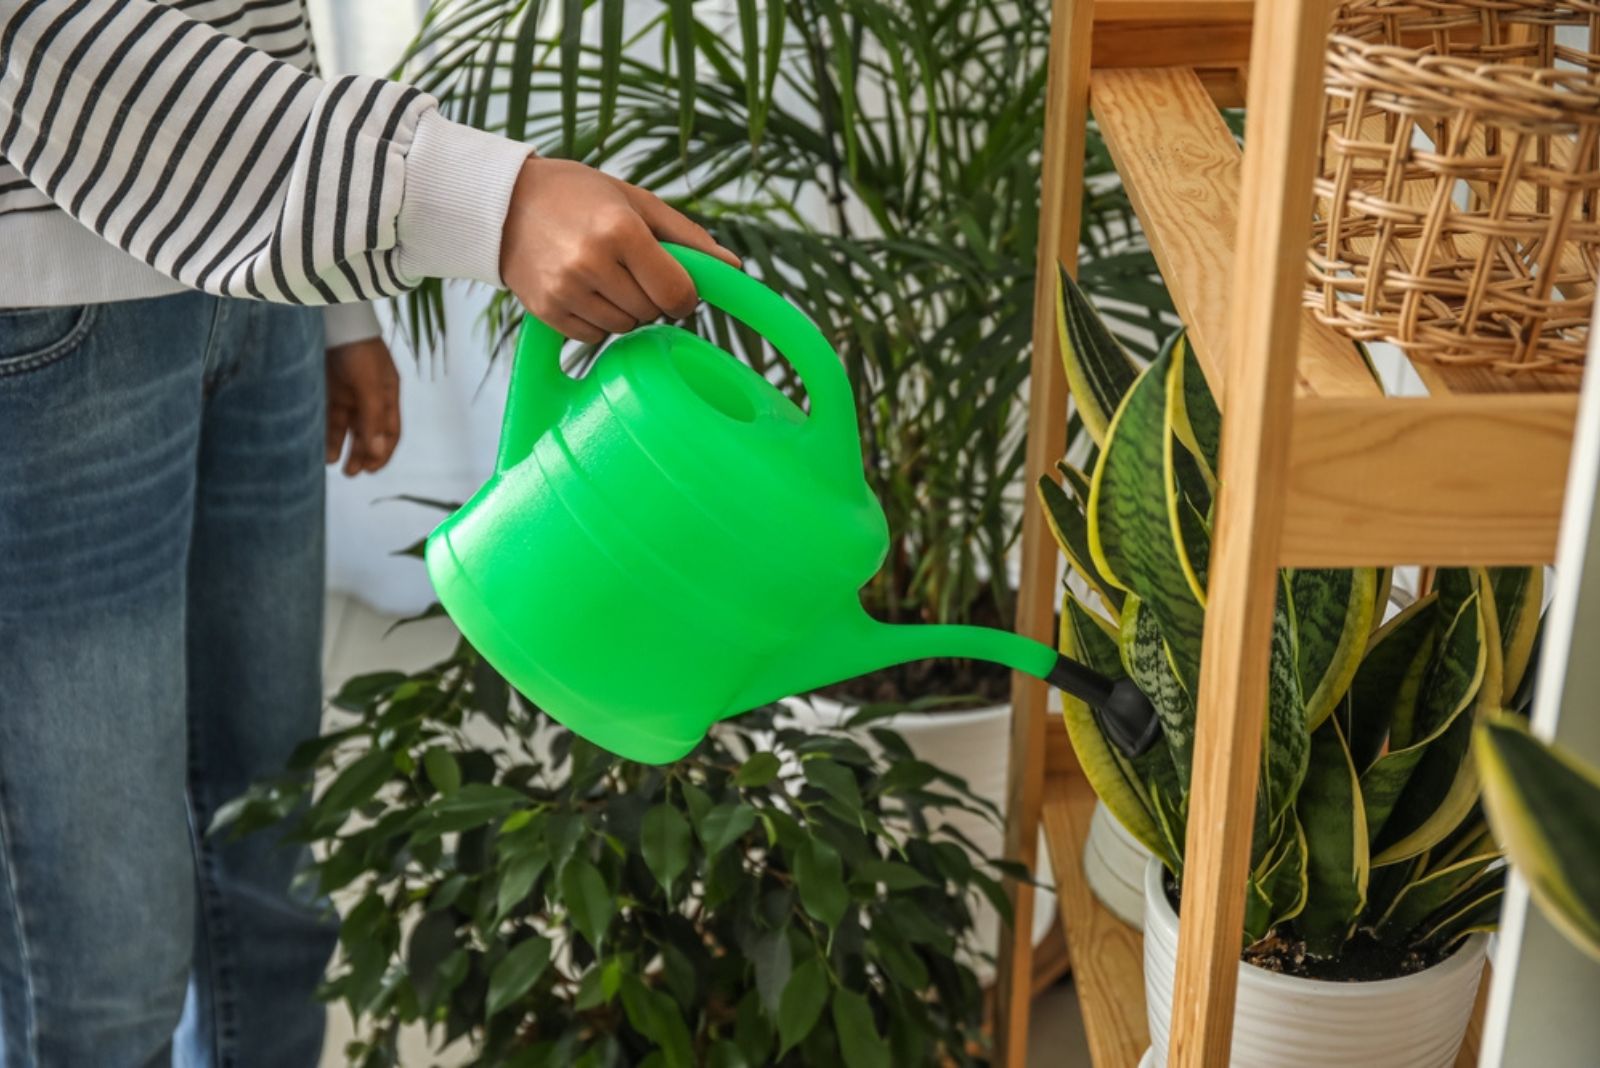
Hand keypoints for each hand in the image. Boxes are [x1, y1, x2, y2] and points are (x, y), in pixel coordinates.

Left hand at [325, 338, 400, 475]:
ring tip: (330, 462)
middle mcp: (369, 395)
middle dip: (361, 453)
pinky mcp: (327, 384)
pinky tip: (317, 443)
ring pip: (345, 425)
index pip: (390, 430)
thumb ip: (373, 418)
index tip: (371, 470)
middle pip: (368, 431)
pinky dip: (324, 429)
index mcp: (387, 394)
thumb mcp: (368, 385)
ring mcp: (347, 390)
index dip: (383, 452)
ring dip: (340, 444)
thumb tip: (379, 452)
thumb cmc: (357, 349)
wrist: (331, 317)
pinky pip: (327, 413)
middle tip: (350, 473)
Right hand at [499, 157, 740, 343]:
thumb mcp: (636, 202)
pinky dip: (599, 320)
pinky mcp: (546, 311)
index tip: (680, 288)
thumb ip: (687, 237)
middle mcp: (591, 262)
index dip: (686, 296)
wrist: (504, 203)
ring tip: (606, 277)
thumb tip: (733, 269)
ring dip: (627, 311)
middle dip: (654, 298)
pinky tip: (585, 290)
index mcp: (620, 230)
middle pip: (652, 312)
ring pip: (625, 327)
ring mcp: (565, 289)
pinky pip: (594, 336)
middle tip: (634, 271)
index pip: (676, 292)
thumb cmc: (578, 196)